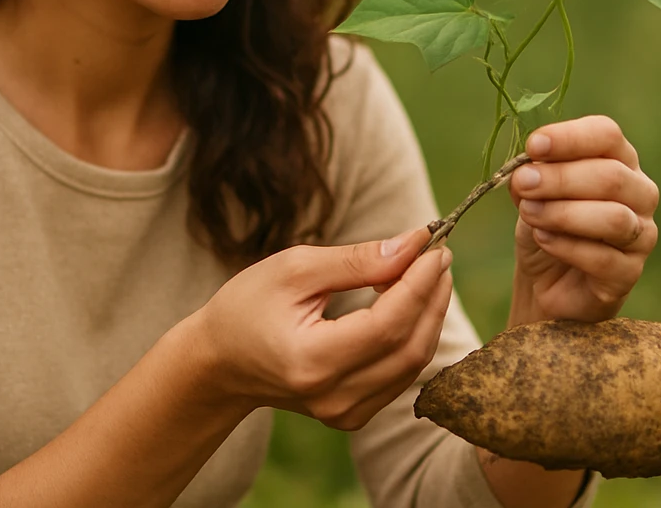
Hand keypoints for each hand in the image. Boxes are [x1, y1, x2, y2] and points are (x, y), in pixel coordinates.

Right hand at [192, 226, 453, 430]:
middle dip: (432, 297)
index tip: (434, 247)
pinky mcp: (353, 415)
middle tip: (440, 255)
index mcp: (312, 360)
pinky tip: (411, 303)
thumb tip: (413, 245)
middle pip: (409, 348)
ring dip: (429, 315)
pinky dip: (414, 336)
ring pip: (412, 364)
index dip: (418, 284)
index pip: (387, 325)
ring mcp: (344, 412)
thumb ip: (357, 260)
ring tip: (430, 273)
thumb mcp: (295, 269)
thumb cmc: (249, 305)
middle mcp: (333, 396)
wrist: (220, 362)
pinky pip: (400, 375)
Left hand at [506, 115, 658, 326]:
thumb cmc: (545, 225)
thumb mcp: (530, 193)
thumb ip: (530, 177)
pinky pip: (604, 258)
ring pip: (614, 218)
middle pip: (611, 176)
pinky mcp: (630, 273)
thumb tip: (527, 170)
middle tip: (523, 182)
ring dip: (564, 213)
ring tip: (528, 213)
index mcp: (619, 160)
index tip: (534, 146)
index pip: (607, 136)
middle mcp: (640, 193)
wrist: (545, 282)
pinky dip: (566, 246)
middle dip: (561, 178)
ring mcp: (642, 234)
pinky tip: (542, 239)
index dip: (571, 138)